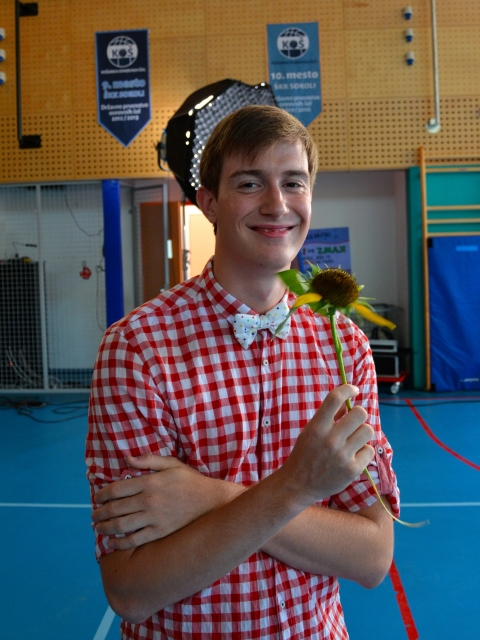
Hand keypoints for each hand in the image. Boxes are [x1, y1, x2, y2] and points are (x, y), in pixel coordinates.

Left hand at [92, 454, 243, 549]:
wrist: (210, 501)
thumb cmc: (190, 480)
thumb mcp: (171, 464)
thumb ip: (148, 460)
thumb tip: (126, 458)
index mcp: (149, 482)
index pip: (116, 489)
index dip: (101, 495)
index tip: (96, 498)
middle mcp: (149, 501)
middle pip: (115, 509)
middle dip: (99, 513)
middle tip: (93, 516)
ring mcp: (154, 518)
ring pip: (121, 526)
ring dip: (105, 528)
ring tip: (98, 528)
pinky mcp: (159, 532)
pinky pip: (135, 540)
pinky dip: (120, 543)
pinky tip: (113, 542)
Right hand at [280, 384, 373, 505]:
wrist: (298, 485)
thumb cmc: (305, 454)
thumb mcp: (310, 431)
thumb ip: (329, 417)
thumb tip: (348, 403)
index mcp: (317, 426)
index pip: (335, 398)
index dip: (347, 389)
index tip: (354, 390)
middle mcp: (330, 439)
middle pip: (360, 413)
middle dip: (358, 415)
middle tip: (352, 422)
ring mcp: (343, 455)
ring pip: (368, 430)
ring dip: (362, 432)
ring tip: (353, 440)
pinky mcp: (353, 469)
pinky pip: (369, 450)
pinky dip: (363, 451)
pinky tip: (352, 456)